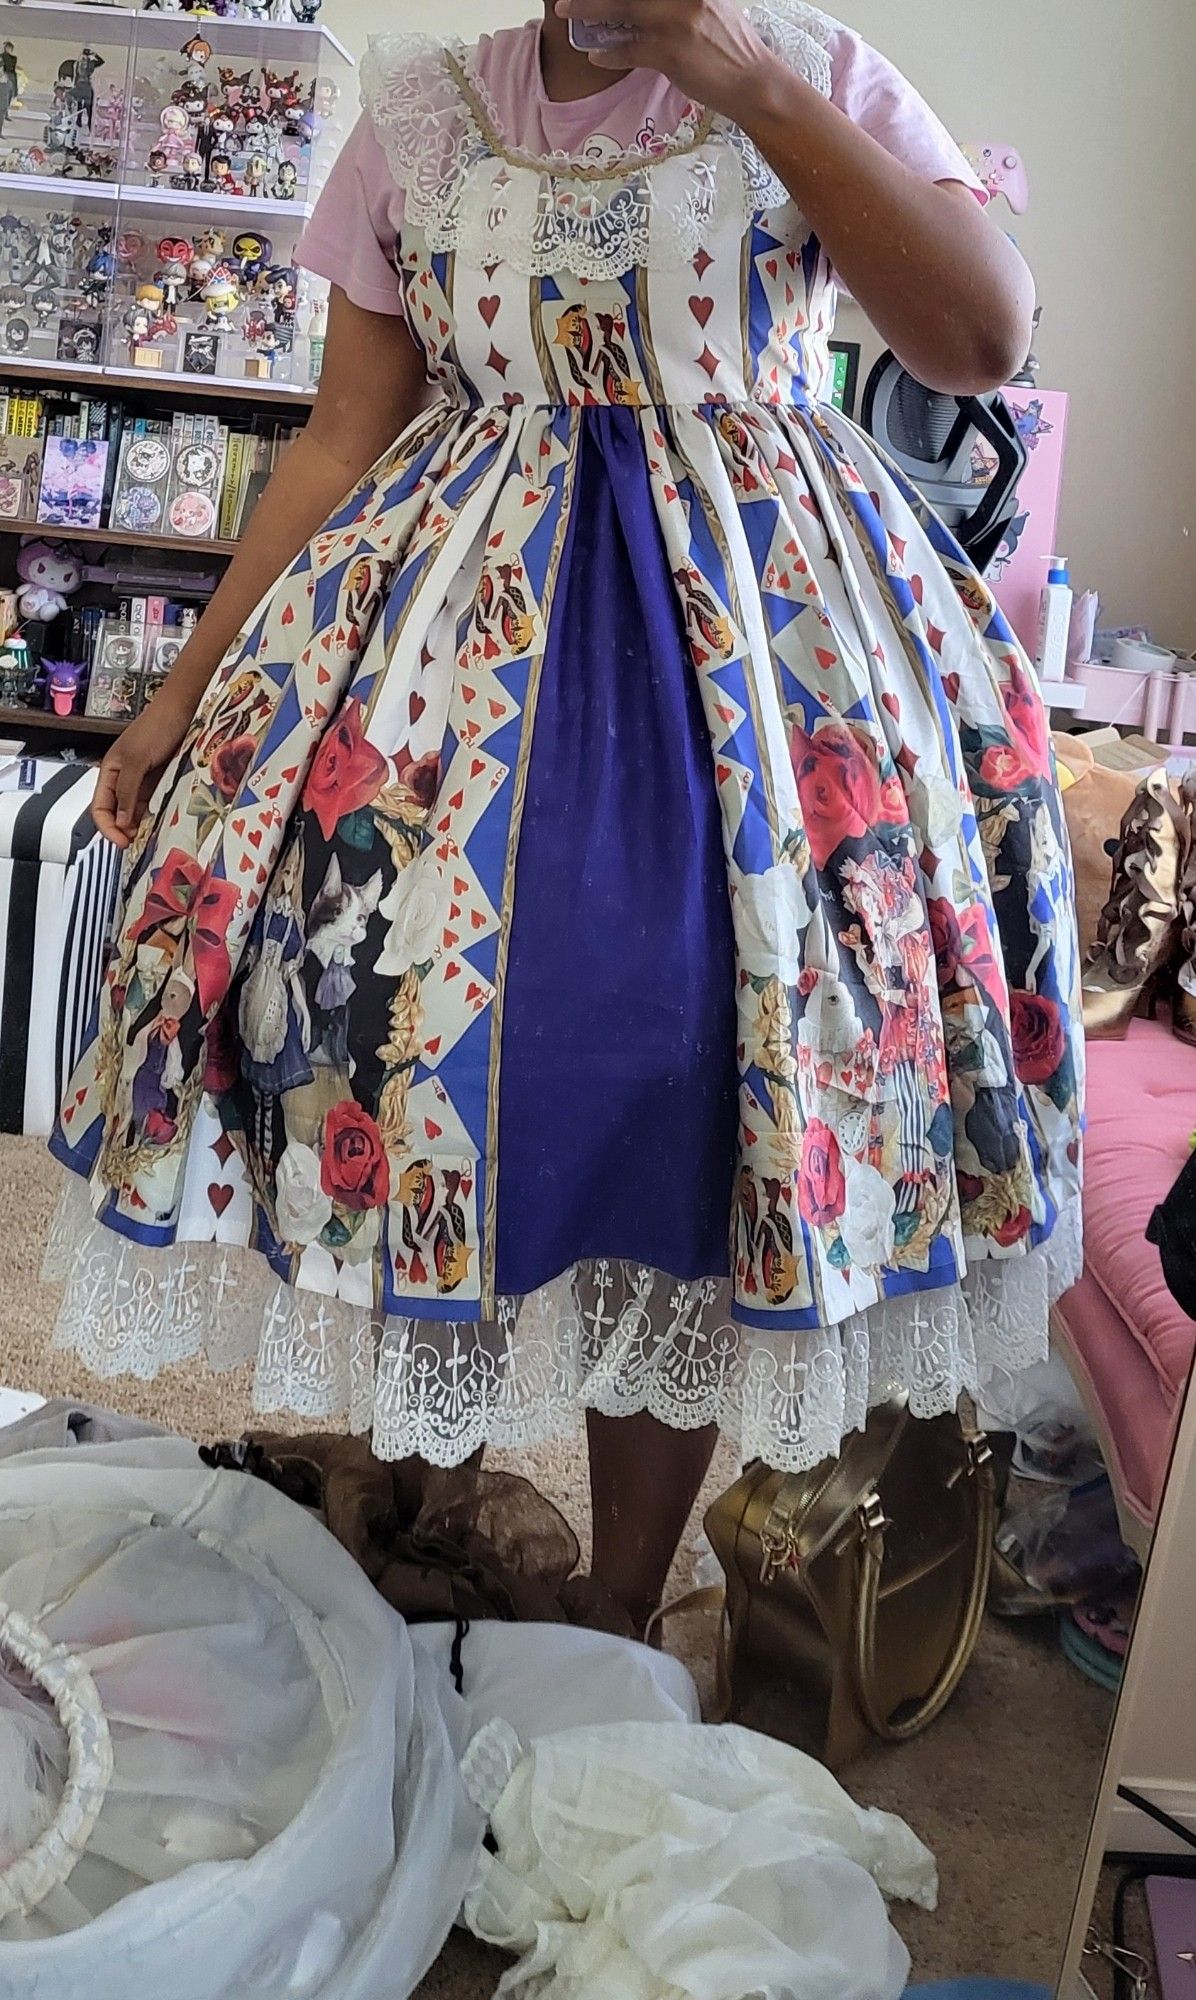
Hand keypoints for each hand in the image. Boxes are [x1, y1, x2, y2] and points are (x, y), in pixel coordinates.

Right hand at [93, 681, 196, 848]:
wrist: (182, 711)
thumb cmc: (156, 727)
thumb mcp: (136, 760)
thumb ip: (127, 790)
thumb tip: (120, 821)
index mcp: (109, 771)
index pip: (99, 808)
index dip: (107, 827)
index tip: (122, 842)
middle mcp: (123, 778)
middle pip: (116, 813)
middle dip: (122, 830)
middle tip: (137, 842)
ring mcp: (141, 780)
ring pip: (134, 811)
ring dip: (139, 825)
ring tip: (149, 836)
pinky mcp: (158, 781)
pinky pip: (152, 804)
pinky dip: (153, 815)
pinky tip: (160, 822)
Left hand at [557, 0, 779, 116]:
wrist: (753, 82)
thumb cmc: (730, 47)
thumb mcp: (708, 6)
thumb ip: (679, 1)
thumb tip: (643, 6)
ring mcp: (676, 22)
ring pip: (621, 10)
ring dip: (591, 12)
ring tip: (572, 15)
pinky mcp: (671, 53)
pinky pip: (629, 50)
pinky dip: (609, 53)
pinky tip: (596, 55)